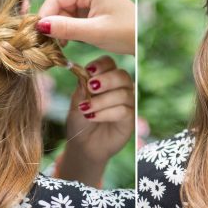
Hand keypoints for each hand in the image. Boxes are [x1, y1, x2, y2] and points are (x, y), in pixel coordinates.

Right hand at [37, 0, 134, 55]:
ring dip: (60, 27)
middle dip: (53, 23)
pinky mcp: (89, 3)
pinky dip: (67, 27)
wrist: (143, 38)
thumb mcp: (95, 33)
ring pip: (62, 9)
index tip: (38, 36)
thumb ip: (67, 28)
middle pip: (58, 2)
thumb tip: (40, 26)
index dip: (45, 15)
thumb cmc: (126, 33)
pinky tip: (69, 40)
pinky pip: (70, 13)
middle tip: (51, 45)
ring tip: (62, 45)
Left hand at [57, 56, 134, 186]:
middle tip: (91, 87)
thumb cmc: (80, 118)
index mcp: (106, 76)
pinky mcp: (131, 118)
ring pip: (122, 94)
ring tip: (86, 109)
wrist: (83, 144)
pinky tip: (93, 117)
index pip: (109, 63)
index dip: (101, 65)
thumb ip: (83, 87)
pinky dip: (106, 113)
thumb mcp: (77, 101)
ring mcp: (128, 102)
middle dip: (106, 80)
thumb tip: (86, 73)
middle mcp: (121, 86)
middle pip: (121, 75)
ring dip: (102, 101)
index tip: (89, 71)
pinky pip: (123, 111)